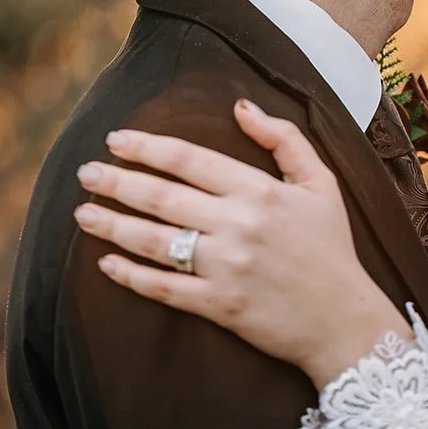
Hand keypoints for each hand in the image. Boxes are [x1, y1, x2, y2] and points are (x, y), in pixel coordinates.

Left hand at [73, 101, 408, 386]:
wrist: (344, 321)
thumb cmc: (332, 249)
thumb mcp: (321, 184)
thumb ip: (285, 139)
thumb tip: (241, 106)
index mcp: (259, 191)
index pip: (189, 159)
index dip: (147, 147)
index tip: (116, 140)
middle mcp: (238, 226)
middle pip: (162, 197)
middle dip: (116, 182)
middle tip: (86, 174)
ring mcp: (226, 268)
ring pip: (154, 241)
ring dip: (112, 225)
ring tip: (83, 214)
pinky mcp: (218, 306)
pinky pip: (163, 288)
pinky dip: (131, 275)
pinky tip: (106, 263)